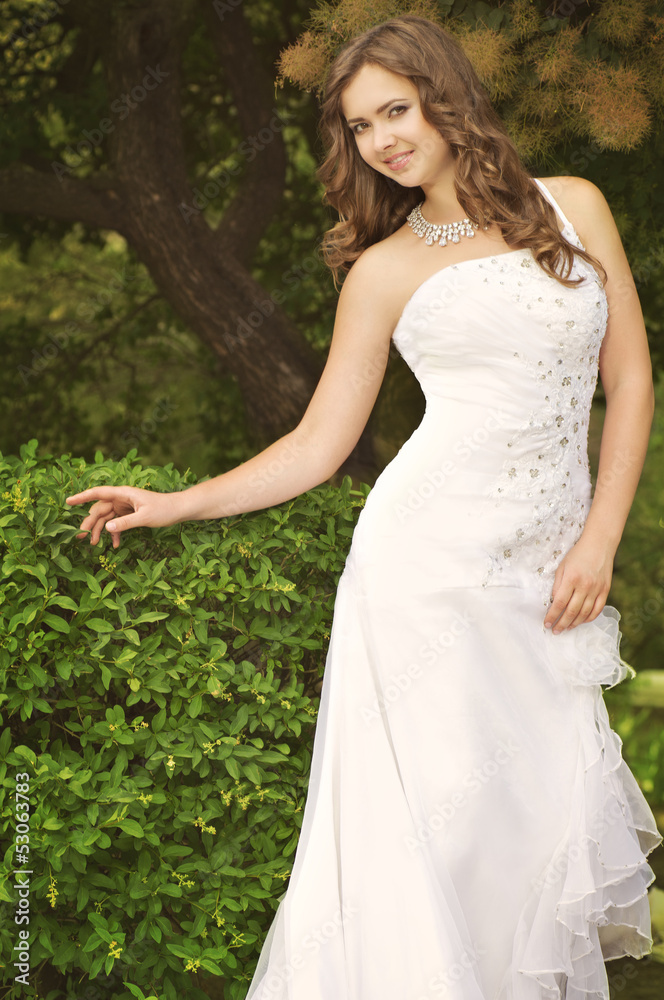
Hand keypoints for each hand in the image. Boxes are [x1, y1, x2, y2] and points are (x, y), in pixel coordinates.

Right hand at [66, 486, 181, 548]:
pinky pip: (117, 523)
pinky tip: (115, 545)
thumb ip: (126, 523)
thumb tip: (107, 528)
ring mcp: (125, 506)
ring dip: (101, 531)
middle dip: (90, 523)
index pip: (98, 493)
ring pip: (106, 518)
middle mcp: (122, 498)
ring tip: (94, 544)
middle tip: (81, 537)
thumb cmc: (164, 509)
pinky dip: (115, 533)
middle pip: (99, 510)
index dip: (82, 497)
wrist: (179, 510)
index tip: (68, 501)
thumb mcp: (145, 517)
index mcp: (124, 493)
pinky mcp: (129, 514)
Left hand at [543, 536, 613, 633]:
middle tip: (555, 631)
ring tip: (566, 628)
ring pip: (584, 613)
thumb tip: (555, 602)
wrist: (599, 545)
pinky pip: (597, 609)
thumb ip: (558, 585)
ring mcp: (597, 589)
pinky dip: (589, 618)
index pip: (560, 603)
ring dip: (574, 623)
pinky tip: (581, 621)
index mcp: (571, 579)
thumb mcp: (562, 566)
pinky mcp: (605, 590)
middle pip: (572, 611)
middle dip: (561, 623)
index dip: (552, 615)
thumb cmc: (577, 554)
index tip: (546, 623)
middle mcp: (585, 586)